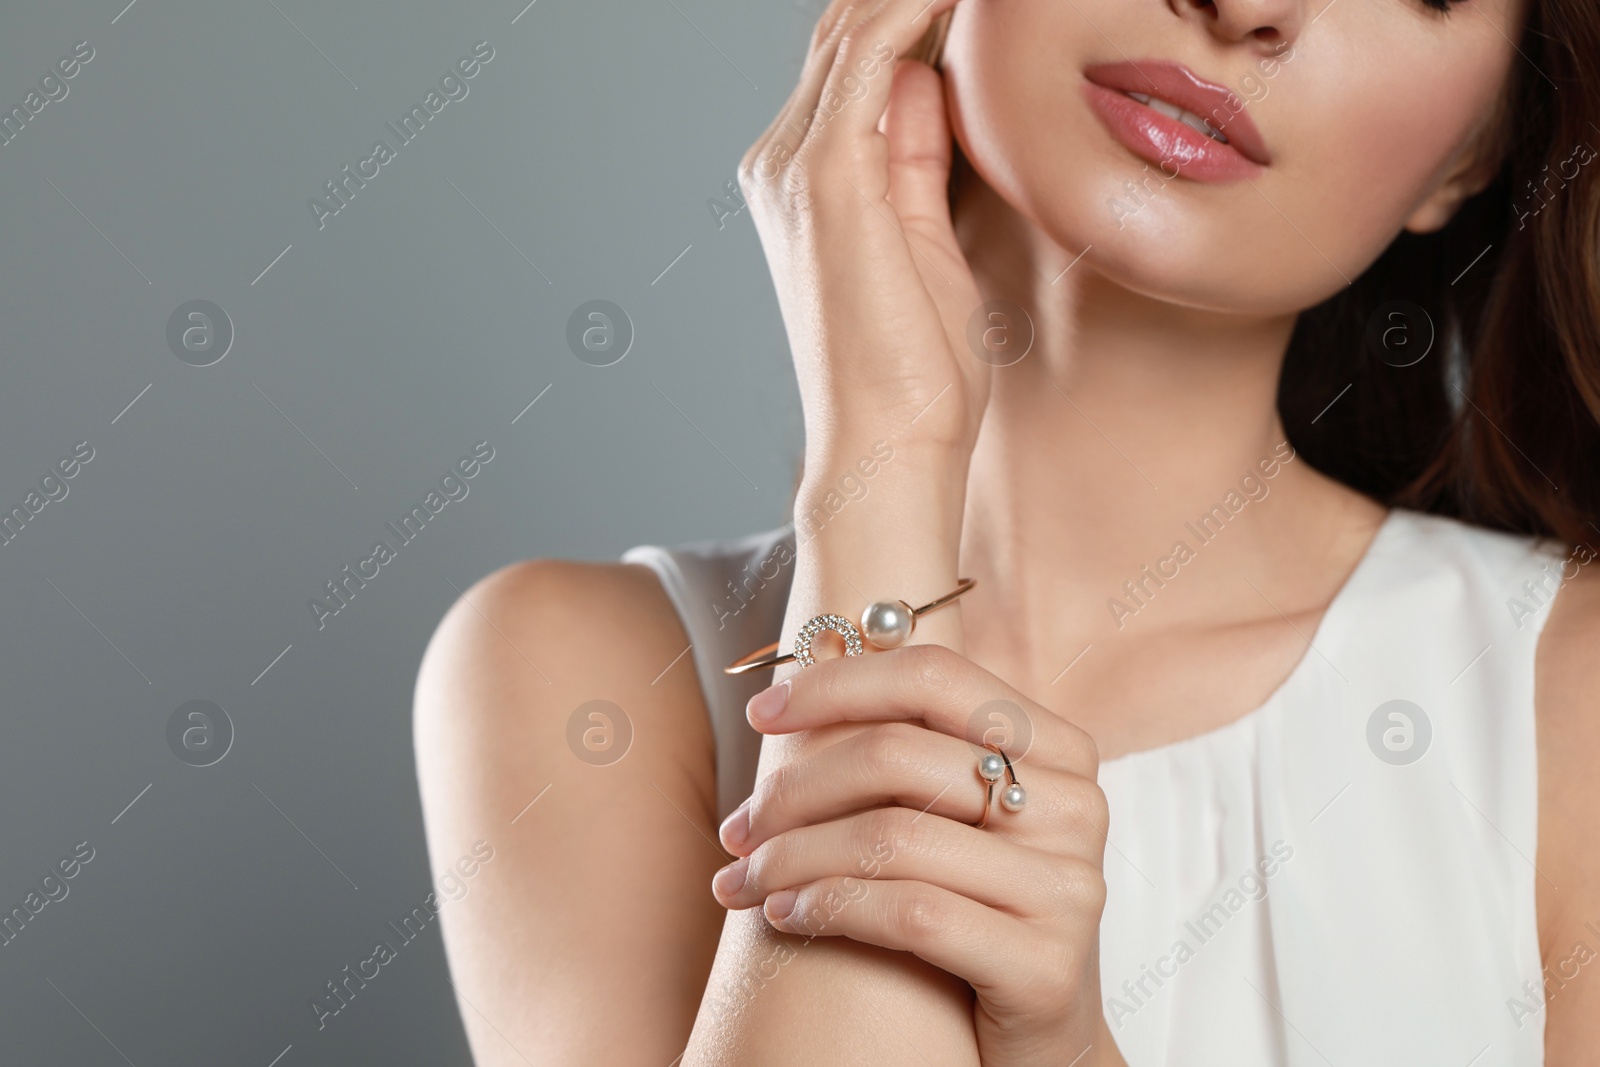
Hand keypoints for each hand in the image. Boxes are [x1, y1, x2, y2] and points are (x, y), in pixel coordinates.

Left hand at [711, 645, 1125, 1066]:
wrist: (1042, 1042)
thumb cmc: (978, 911)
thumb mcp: (961, 819)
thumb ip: (918, 747)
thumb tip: (811, 663)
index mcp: (1058, 748)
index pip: (933, 676)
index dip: (836, 685)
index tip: (761, 715)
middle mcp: (1075, 806)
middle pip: (898, 755)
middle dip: (793, 790)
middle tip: (736, 829)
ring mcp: (1068, 887)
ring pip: (890, 837)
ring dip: (792, 858)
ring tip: (742, 882)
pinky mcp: (1047, 966)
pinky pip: (909, 912)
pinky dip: (828, 908)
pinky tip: (785, 916)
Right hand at [740, 0, 989, 459]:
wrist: (887, 448)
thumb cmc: (915, 370)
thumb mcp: (927, 239)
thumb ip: (916, 155)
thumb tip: (927, 76)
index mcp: (803, 179)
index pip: (855, 55)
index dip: (918, 9)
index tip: (984, 5)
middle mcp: (783, 162)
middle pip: (847, 26)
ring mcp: (795, 166)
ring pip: (856, 24)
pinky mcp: (825, 176)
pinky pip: (872, 51)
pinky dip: (918, 6)